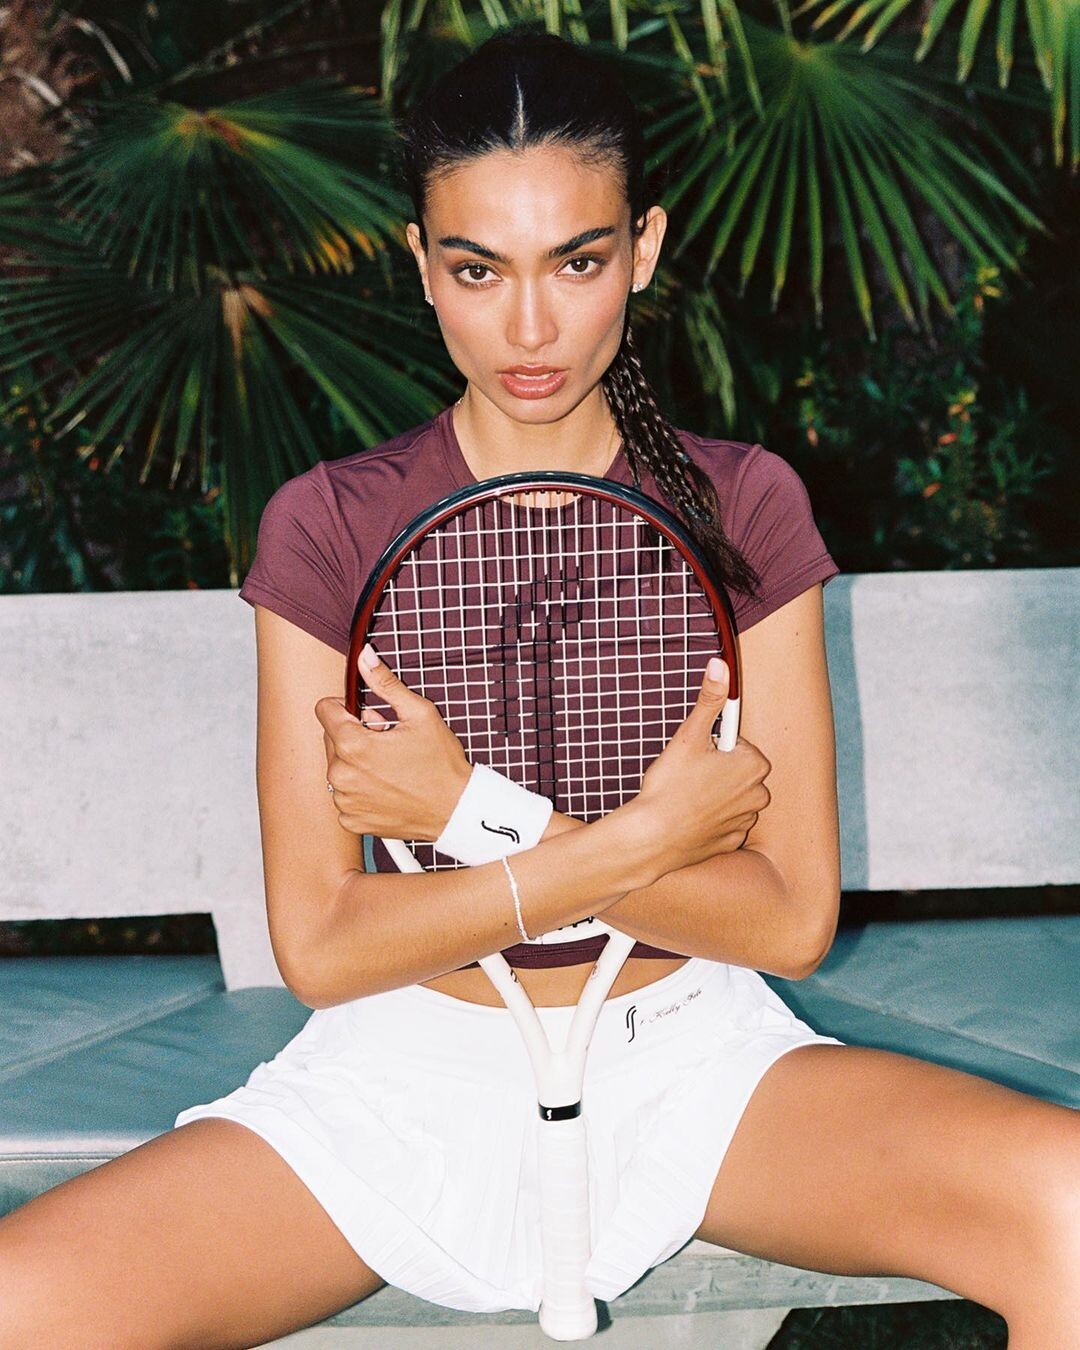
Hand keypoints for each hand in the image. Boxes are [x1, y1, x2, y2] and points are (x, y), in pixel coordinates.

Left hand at [315, 644, 471, 840]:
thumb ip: (385, 684)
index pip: (324, 710)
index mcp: (353, 745)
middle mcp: (341, 775)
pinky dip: (360, 789)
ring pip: (338, 767)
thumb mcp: (419, 714)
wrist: (456, 809)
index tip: (367, 716)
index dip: (346, 706)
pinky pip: (344, 795)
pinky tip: (386, 787)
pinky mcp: (351, 819)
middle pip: (331, 738)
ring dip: (356, 763)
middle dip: (354, 735)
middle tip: (387, 741)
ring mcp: (345, 800)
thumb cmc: (441, 764)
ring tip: (389, 766)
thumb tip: (365, 658)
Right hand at [624, 657, 770, 877]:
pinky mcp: (733, 841)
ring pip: (732, 797)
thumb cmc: (671, 786)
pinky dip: (711, 820)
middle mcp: (759, 794)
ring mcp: (746, 820)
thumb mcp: (689, 736)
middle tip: (688, 776)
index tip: (696, 757)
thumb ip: (710, 700)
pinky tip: (690, 818)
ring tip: (687, 797)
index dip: (713, 747)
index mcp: (754, 765)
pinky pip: (726, 823)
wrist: (654, 837)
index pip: (737, 744)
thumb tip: (720, 665)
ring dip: (715, 795)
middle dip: (717, 770)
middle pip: (737, 771)